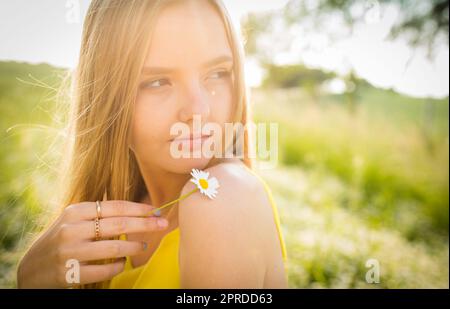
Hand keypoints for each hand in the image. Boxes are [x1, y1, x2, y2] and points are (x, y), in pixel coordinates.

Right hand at [17, 200, 167, 287]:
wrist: (32, 268)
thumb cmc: (62, 239)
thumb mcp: (74, 220)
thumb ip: (98, 215)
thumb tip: (138, 211)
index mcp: (75, 211)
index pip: (115, 206)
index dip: (139, 208)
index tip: (156, 210)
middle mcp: (71, 229)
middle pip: (118, 224)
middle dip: (145, 224)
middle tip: (163, 224)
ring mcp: (69, 252)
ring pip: (113, 247)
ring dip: (133, 246)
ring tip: (142, 245)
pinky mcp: (69, 273)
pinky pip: (104, 269)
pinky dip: (117, 266)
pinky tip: (122, 263)